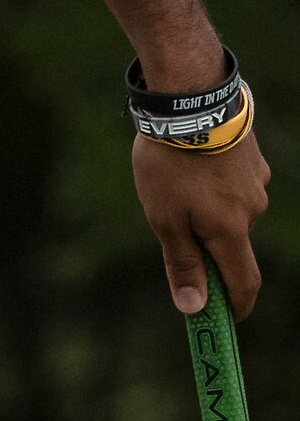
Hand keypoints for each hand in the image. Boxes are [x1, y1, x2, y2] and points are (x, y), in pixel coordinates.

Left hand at [131, 129, 271, 321]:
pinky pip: (232, 181)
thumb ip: (182, 263)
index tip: (225, 319)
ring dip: (207, 206)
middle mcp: (253, 210)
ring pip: (232, 208)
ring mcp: (256, 181)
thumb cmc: (170, 163)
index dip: (236, 306)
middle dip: (208, 244)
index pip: (244, 283)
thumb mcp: (164, 218)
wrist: (189, 101)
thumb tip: (194, 309)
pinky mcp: (252, 157)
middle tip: (173, 224)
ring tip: (175, 180)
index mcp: (231, 230)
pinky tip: (191, 162)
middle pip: (233, 243)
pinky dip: (213, 181)